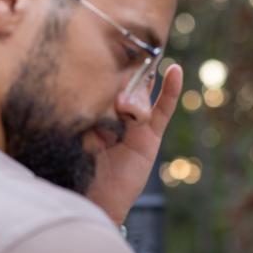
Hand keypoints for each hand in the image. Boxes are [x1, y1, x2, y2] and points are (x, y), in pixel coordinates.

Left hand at [87, 64, 182, 223]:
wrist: (96, 201)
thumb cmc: (78, 168)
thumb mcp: (79, 135)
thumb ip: (95, 112)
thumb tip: (114, 96)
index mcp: (92, 109)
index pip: (100, 80)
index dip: (102, 67)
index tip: (99, 51)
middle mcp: (113, 112)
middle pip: (122, 83)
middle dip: (119, 77)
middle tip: (111, 77)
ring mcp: (135, 124)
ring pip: (141, 95)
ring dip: (139, 84)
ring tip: (132, 86)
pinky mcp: (150, 136)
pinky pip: (162, 110)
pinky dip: (170, 91)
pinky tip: (175, 71)